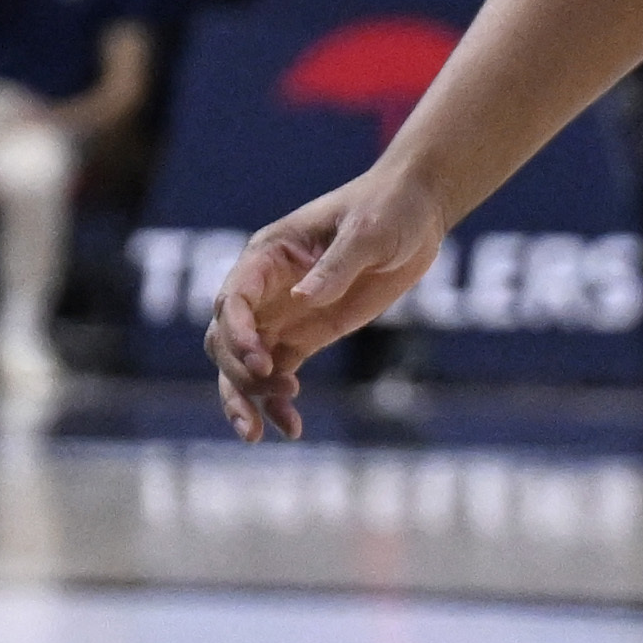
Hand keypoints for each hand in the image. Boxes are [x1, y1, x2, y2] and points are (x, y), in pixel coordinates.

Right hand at [206, 170, 446, 441]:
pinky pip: (279, 373)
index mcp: (268, 255)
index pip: (233, 298)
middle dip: (238, 371)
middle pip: (226, 338)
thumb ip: (336, 265)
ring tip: (261, 433)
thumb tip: (303, 298)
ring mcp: (282, 315)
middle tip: (275, 391)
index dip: (237, 331)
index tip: (260, 361)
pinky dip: (277, 401)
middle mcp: (265, 289)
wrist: (416, 215)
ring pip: (244, 364)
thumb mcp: (367, 232)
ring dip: (246, 397)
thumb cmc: (388, 209)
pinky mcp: (306, 335)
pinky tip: (291, 427)